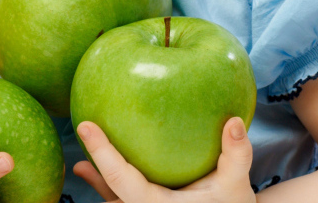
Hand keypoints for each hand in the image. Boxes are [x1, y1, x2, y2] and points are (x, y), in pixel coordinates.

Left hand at [73, 117, 255, 202]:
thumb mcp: (237, 183)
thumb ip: (236, 154)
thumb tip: (234, 121)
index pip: (121, 178)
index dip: (101, 152)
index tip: (85, 126)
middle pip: (111, 192)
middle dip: (94, 172)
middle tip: (81, 133)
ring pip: (115, 199)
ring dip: (98, 183)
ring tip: (80, 165)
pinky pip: (125, 198)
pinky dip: (111, 186)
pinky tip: (98, 169)